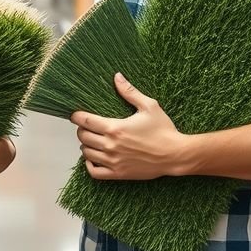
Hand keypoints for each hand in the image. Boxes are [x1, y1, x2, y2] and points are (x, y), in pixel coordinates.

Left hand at [71, 73, 187, 179]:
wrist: (175, 155)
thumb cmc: (164, 130)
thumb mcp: (149, 106)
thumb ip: (130, 92)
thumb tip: (117, 77)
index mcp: (115, 128)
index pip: (86, 121)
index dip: (76, 116)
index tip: (75, 114)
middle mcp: (111, 145)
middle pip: (83, 137)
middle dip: (81, 129)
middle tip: (86, 125)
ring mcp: (113, 161)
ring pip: (86, 153)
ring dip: (85, 145)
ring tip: (91, 140)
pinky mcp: (118, 174)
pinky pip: (94, 172)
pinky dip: (89, 165)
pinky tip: (93, 157)